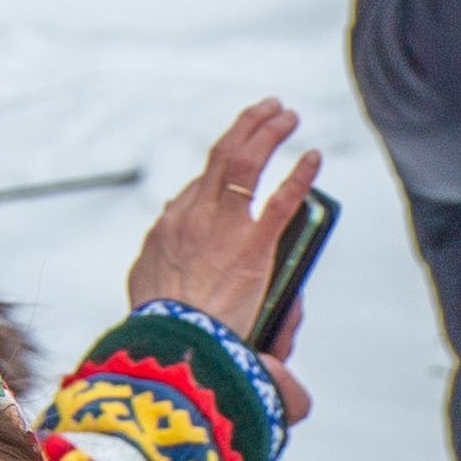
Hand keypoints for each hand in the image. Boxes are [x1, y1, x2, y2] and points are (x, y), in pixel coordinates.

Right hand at [121, 96, 325, 412]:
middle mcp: (192, 217)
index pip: (196, 189)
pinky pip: (281, 201)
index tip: (237, 167)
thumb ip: (160, 270)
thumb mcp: (147, 291)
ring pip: (243, 161)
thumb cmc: (162, 331)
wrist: (173, 350)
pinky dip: (299, 175)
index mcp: (167, 229)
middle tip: (267, 111)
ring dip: (267, 132)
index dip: (219, 174)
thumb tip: (181, 264)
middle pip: (219, 157)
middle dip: (245, 127)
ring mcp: (223, 228)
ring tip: (286, 115)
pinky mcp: (253, 247)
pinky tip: (314, 158)